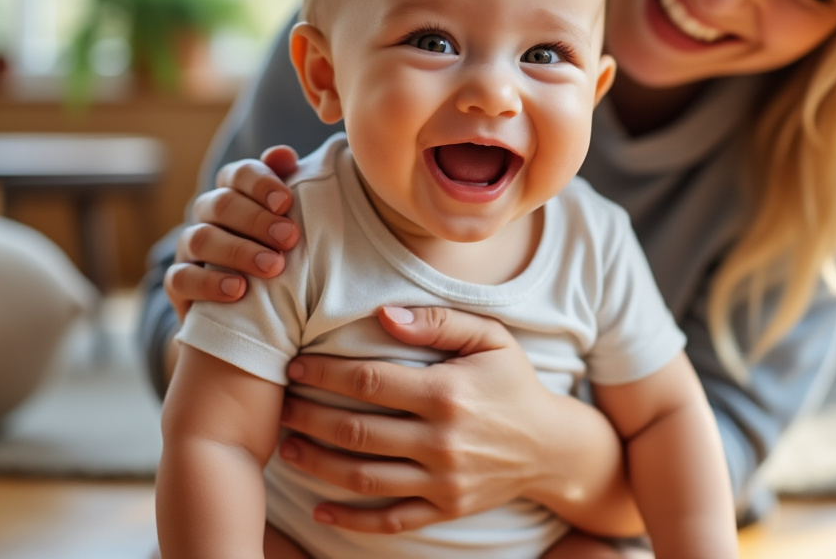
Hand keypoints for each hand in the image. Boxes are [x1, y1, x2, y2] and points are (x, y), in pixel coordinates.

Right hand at [163, 145, 301, 321]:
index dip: (261, 183)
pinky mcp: (178, 285)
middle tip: (289, 238)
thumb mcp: (286, 220)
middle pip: (221, 204)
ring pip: (201, 238)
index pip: (238, 174)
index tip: (286, 202)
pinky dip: (209, 283)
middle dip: (257, 220)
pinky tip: (238, 291)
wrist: (255, 307)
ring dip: (239, 251)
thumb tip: (283, 155)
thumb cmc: (276, 252)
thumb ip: (284, 186)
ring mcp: (188, 248)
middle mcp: (206, 216)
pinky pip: (181, 278)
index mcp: (233, 193)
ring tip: (273, 267)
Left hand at [276, 306, 567, 533]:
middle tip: (281, 406)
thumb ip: (439, 321)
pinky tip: (319, 507)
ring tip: (288, 447)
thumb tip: (384, 315)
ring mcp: (442, 480)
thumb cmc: (515, 384)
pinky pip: (390, 520)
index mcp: (447, 393)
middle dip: (309, 417)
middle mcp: (441, 440)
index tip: (295, 367)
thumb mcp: (491, 339)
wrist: (554, 447)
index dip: (325, 374)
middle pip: (356, 431)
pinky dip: (351, 519)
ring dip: (317, 463)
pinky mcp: (445, 509)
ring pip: (363, 477)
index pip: (369, 381)